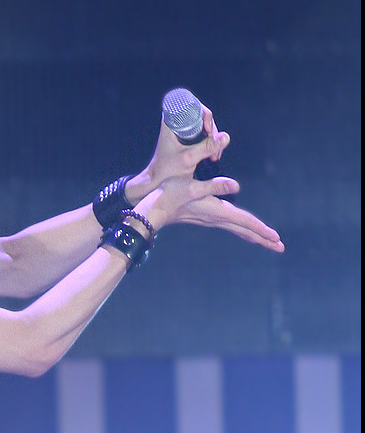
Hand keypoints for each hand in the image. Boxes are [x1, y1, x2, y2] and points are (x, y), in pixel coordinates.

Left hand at [128, 103, 229, 202]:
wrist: (155, 184)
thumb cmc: (165, 171)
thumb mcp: (188, 158)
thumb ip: (206, 147)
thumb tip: (226, 137)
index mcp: (170, 121)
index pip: (193, 105)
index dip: (206, 115)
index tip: (209, 131)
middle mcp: (176, 123)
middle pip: (203, 117)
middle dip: (212, 131)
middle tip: (215, 146)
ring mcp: (182, 132)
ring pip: (205, 128)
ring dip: (213, 140)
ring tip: (214, 155)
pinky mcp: (186, 141)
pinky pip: (203, 137)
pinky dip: (210, 145)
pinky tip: (212, 156)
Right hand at [138, 175, 283, 251]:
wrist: (152, 209)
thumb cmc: (169, 195)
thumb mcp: (192, 186)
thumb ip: (214, 185)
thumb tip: (235, 186)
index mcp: (216, 212)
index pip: (244, 222)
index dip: (262, 229)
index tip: (276, 238)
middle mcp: (216, 219)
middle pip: (245, 231)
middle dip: (263, 238)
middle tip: (281, 247)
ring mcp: (211, 220)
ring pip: (239, 230)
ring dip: (255, 236)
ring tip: (269, 241)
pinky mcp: (207, 217)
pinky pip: (231, 226)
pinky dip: (243, 230)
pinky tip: (246, 231)